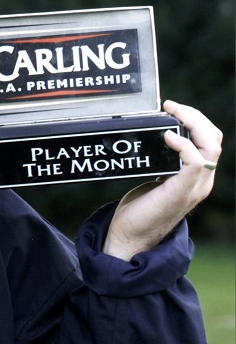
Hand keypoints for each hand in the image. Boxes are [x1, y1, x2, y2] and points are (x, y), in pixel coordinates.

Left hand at [103, 100, 221, 260]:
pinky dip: (183, 144)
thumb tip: (151, 138)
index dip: (196, 120)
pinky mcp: (182, 191)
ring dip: (192, 124)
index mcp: (196, 176)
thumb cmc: (140, 209)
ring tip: (172, 114)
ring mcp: (195, 187)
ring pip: (211, 147)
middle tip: (171, 106)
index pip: (210, 141)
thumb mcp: (155, 179)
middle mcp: (202, 181)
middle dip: (195, 116)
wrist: (130, 237)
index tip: (172, 108)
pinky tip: (167, 136)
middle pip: (214, 139)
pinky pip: (195, 162)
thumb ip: (162, 162)